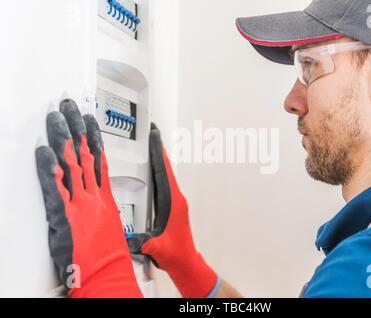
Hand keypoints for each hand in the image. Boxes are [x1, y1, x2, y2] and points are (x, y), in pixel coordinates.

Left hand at [36, 100, 141, 297]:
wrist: (107, 273)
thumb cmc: (108, 256)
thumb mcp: (109, 227)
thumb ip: (100, 208)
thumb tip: (95, 199)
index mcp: (103, 199)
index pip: (98, 161)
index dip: (94, 139)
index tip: (91, 122)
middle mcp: (92, 196)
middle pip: (84, 155)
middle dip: (77, 128)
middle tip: (71, 108)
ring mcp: (78, 204)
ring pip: (70, 165)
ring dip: (62, 139)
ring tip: (57, 117)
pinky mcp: (63, 217)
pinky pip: (53, 189)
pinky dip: (48, 169)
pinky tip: (44, 152)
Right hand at [128, 124, 217, 297]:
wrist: (185, 261)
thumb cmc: (176, 253)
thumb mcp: (158, 248)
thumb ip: (148, 244)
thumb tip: (137, 240)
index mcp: (174, 202)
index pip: (165, 172)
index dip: (159, 154)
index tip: (155, 137)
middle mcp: (176, 199)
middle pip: (166, 169)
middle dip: (158, 151)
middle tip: (153, 134)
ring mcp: (175, 203)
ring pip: (166, 176)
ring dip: (159, 161)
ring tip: (150, 147)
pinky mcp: (172, 208)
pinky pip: (164, 185)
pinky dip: (158, 174)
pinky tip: (151, 173)